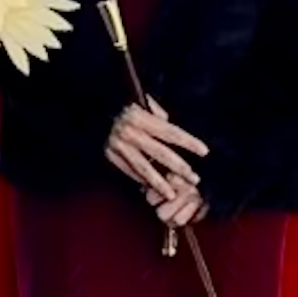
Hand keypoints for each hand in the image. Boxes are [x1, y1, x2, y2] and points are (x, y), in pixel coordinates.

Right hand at [103, 100, 210, 225]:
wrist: (93, 111)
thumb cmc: (124, 106)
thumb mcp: (142, 102)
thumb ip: (159, 116)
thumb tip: (176, 133)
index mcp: (140, 116)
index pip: (170, 132)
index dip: (188, 142)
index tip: (204, 151)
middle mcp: (129, 131)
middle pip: (160, 152)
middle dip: (179, 167)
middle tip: (194, 178)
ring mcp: (118, 145)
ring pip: (144, 168)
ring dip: (160, 183)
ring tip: (173, 194)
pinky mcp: (110, 155)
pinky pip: (131, 171)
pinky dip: (144, 181)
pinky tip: (156, 188)